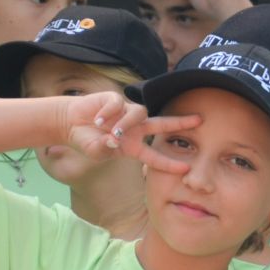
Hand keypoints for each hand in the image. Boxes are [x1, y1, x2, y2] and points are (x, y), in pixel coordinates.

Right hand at [60, 92, 197, 172]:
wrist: (69, 123)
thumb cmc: (85, 140)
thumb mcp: (95, 151)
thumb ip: (104, 149)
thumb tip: (114, 140)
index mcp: (133, 146)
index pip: (154, 156)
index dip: (168, 163)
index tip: (185, 169)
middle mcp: (134, 129)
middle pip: (162, 124)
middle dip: (180, 123)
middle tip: (200, 120)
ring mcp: (126, 113)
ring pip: (139, 113)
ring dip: (127, 123)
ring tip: (111, 133)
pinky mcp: (115, 99)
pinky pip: (118, 104)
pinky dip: (108, 114)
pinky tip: (97, 120)